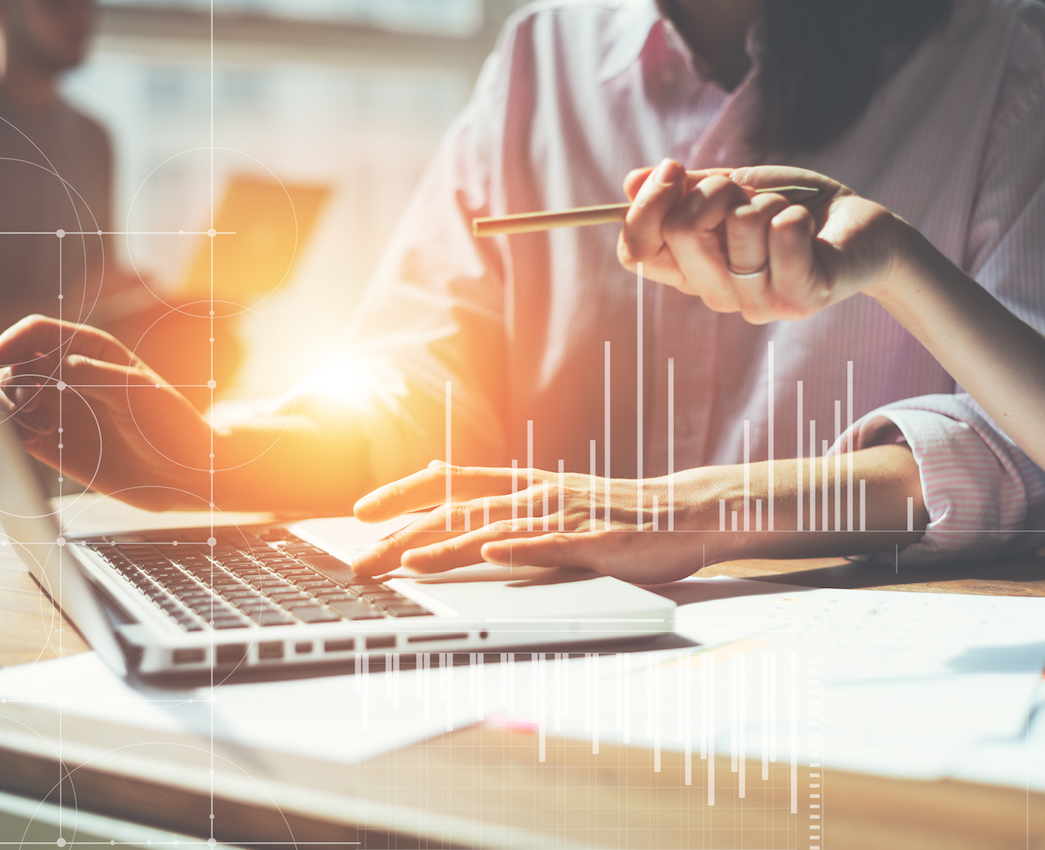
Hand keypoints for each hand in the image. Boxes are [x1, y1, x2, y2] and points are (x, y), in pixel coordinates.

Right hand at [0, 315, 213, 508]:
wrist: (181, 473)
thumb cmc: (169, 423)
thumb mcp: (134, 389)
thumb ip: (86, 373)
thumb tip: (39, 368)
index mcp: (89, 349)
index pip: (37, 331)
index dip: (12, 340)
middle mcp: (68, 376)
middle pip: (13, 363)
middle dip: (11, 380)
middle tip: (34, 405)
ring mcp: (57, 409)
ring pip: (6, 396)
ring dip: (8, 407)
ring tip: (42, 427)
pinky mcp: (52, 443)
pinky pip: (12, 431)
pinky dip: (9, 433)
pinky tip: (33, 441)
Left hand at [350, 462, 741, 583]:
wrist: (685, 512)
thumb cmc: (616, 515)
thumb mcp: (551, 503)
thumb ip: (503, 505)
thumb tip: (444, 497)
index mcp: (524, 485)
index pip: (450, 481)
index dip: (402, 493)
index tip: (359, 513)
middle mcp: (537, 493)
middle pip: (460, 508)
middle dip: (404, 534)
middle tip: (362, 560)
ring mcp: (566, 514)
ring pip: (496, 526)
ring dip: (446, 546)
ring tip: (405, 563)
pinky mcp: (597, 539)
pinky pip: (553, 543)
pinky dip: (520, 548)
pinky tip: (492, 556)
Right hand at [621, 163, 905, 323]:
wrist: (863, 228)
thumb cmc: (795, 207)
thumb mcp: (735, 190)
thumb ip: (687, 190)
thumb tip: (631, 182)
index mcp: (693, 270)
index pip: (636, 252)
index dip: (644, 206)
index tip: (672, 169)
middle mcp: (716, 294)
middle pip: (679, 230)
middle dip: (716, 188)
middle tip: (747, 193)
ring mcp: (757, 303)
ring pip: (736, 226)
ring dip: (766, 200)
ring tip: (786, 213)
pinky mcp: (800, 299)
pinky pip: (781, 233)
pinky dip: (797, 211)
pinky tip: (808, 225)